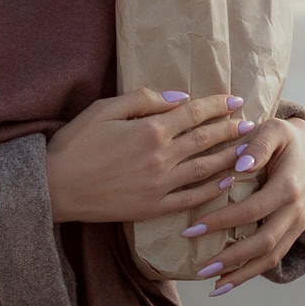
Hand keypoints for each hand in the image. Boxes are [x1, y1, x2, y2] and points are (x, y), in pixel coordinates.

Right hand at [46, 89, 252, 225]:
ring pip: (204, 169)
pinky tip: (224, 182)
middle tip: (250, 122)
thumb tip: (178, 98)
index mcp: (148, 130)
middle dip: (230, 129)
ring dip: (228, 157)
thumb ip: (142, 99)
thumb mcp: (103, 109)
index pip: (192, 114)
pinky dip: (210, 190)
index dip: (216, 106)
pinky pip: (190, 199)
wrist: (54, 187)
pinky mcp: (152, 207)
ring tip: (247, 149)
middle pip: (204, 140)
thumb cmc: (75, 143)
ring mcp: (159, 185)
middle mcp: (160, 157)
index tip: (235, 100)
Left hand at [186, 115, 304, 296]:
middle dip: (231, 258)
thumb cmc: (282, 137)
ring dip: (242, 274)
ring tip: (213, 285)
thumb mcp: (273, 130)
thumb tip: (240, 163)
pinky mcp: (292, 232)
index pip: (252, 210)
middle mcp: (296, 210)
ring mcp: (296, 224)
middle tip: (201, 268)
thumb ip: (258, 145)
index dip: (222, 221)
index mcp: (288, 186)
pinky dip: (251, 272)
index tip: (192, 229)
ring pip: (271, 258)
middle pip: (264, 243)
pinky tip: (227, 282)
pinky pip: (273, 258)